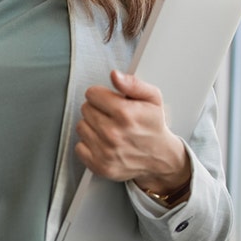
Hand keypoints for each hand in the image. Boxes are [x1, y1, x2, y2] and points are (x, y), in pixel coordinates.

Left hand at [75, 70, 190, 194]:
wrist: (161, 157)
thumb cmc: (154, 126)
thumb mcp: (152, 98)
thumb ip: (133, 83)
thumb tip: (115, 75)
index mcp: (125, 114)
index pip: (91, 94)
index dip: (101, 95)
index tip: (110, 100)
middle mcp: (113, 134)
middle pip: (85, 109)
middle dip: (97, 109)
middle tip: (112, 116)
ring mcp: (106, 151)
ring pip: (81, 126)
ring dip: (92, 126)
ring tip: (109, 129)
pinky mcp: (100, 165)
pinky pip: (79, 147)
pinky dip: (89, 144)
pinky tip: (103, 142)